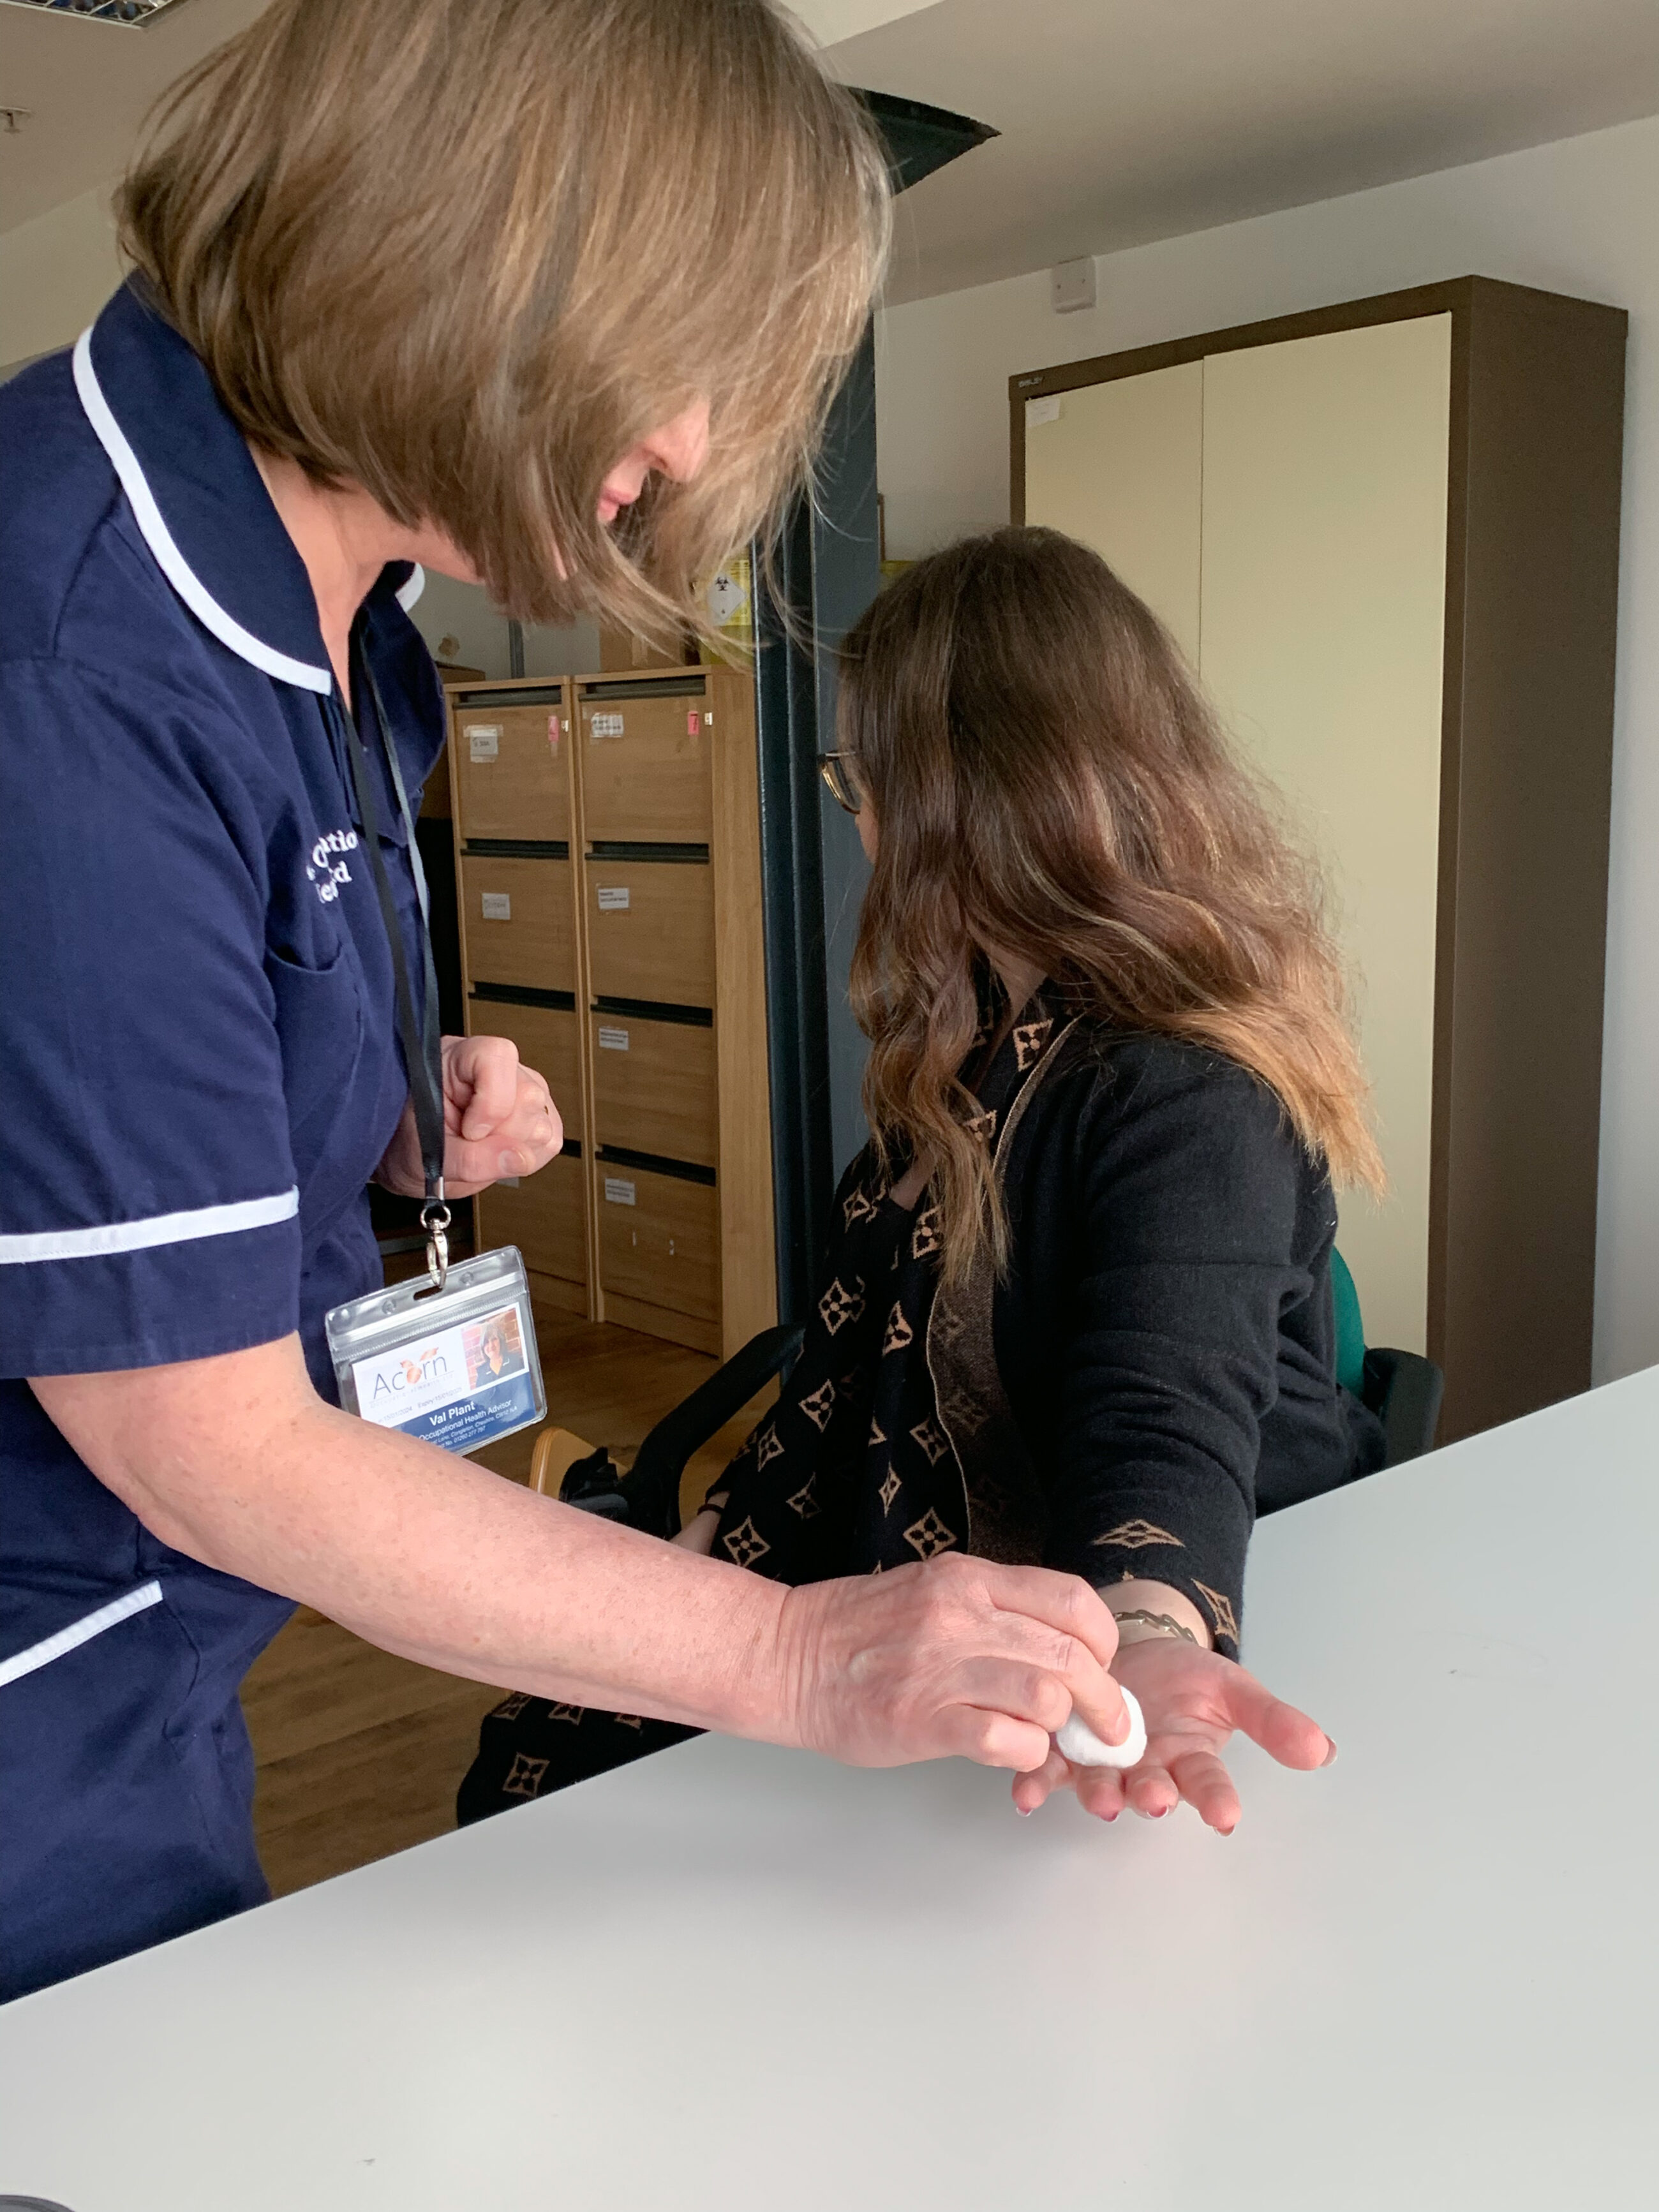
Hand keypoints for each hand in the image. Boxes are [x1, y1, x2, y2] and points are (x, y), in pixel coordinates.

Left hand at [377, 1034, 562, 1198]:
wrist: (410, 1156)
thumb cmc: (408, 1142)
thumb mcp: (427, 1154)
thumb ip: (471, 1159)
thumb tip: (520, 1159)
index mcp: (458, 1058)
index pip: (497, 1057)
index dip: (491, 1100)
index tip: (471, 1131)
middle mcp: (497, 1067)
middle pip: (527, 1096)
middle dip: (499, 1136)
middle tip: (466, 1143)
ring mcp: (522, 1088)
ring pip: (542, 1122)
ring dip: (510, 1149)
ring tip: (479, 1148)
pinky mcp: (538, 1113)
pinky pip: (550, 1140)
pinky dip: (525, 1157)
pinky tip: (497, 1153)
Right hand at [777, 1553, 1127, 1773]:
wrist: (786, 1658)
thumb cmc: (856, 1630)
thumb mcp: (932, 1590)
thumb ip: (993, 1610)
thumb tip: (1058, 1647)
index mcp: (968, 1580)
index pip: (1072, 1600)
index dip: (1103, 1641)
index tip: (1101, 1667)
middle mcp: (961, 1616)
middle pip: (1071, 1654)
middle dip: (1104, 1699)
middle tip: (1108, 1726)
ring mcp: (941, 1668)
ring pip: (1047, 1694)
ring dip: (1065, 1728)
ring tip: (1057, 1741)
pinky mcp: (923, 1720)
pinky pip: (1005, 1740)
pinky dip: (1025, 1754)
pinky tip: (1013, 1754)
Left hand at [1010, 1635, 1334, 1833]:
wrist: (1138, 1650)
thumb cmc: (1187, 1678)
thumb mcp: (1235, 1688)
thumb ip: (1273, 1720)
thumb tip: (1322, 1749)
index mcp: (1190, 1758)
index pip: (1209, 1783)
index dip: (1217, 1800)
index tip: (1227, 1816)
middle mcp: (1146, 1769)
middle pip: (1151, 1789)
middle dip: (1152, 1796)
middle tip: (1155, 1799)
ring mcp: (1103, 1762)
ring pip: (1101, 1784)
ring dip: (1099, 1793)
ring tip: (1100, 1799)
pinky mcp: (1063, 1748)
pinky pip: (1048, 1769)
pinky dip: (1035, 1783)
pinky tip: (1025, 1794)